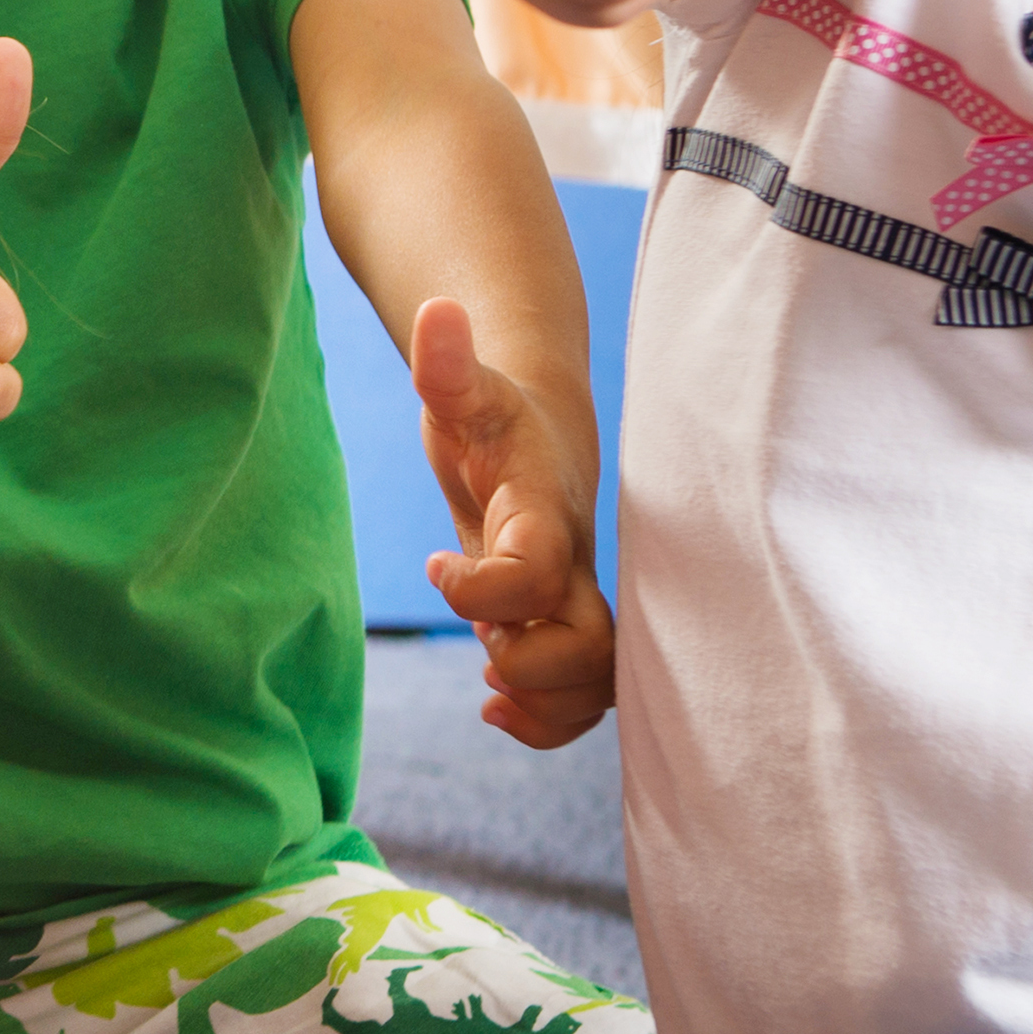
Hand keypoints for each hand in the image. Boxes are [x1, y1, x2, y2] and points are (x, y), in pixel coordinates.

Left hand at [408, 292, 611, 747]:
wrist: (533, 437)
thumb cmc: (491, 416)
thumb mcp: (463, 391)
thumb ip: (448, 362)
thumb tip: (437, 312)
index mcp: (544, 512)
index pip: (532, 573)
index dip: (479, 590)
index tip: (432, 564)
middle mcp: (573, 565)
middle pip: (590, 648)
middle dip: (529, 666)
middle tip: (482, 645)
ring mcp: (574, 600)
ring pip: (599, 684)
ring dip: (545, 706)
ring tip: (491, 687)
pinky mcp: (562, 627)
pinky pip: (583, 698)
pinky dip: (548, 721)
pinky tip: (495, 702)